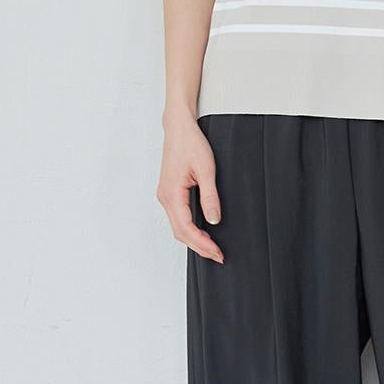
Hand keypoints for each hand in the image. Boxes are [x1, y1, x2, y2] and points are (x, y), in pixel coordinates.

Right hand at [157, 112, 223, 262]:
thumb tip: (213, 220)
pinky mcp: (170, 193)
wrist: (179, 128)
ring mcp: (165, 196)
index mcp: (172, 194)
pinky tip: (202, 232)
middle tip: (218, 255)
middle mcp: (165, 198)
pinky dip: (189, 229)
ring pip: (178, 227)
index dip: (202, 244)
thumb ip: (210, 197)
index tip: (217, 252)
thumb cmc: (190, 143)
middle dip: (199, 247)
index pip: (186, 228)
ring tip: (212, 248)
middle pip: (180, 232)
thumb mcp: (206, 170)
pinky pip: (178, 217)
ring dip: (194, 239)